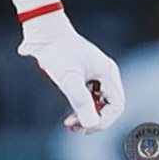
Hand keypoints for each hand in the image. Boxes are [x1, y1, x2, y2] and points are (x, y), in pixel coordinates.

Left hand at [17, 10, 124, 132]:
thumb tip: (91, 124)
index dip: (104, 120)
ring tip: (70, 123)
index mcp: (107, 72)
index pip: (117, 106)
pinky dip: (80, 106)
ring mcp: (93, 72)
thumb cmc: (56, 50)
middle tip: (75, 127)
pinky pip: (87, 94)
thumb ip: (80, 101)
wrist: (42, 31)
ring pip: (97, 101)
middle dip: (93, 118)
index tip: (86, 128)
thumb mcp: (68, 78)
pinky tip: (69, 114)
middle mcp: (104, 72)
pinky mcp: (81, 72)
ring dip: (86, 114)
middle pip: (108, 105)